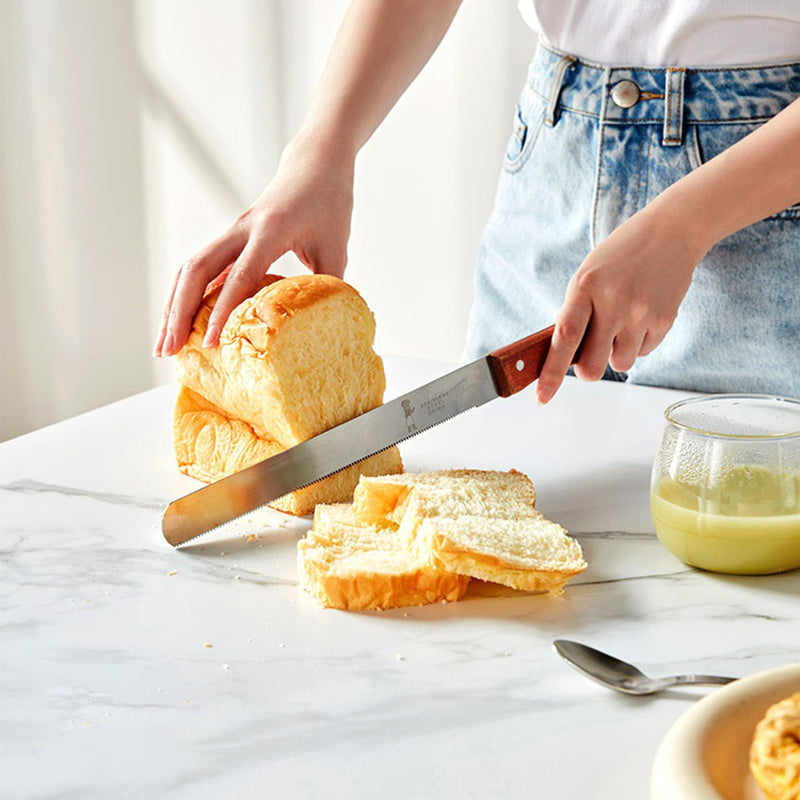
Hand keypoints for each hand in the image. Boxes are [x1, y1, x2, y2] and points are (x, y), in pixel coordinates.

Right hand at [154, 134, 354, 356]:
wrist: (315, 164)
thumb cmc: (329, 203)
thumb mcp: (337, 247)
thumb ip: (327, 288)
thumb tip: (320, 330)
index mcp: (271, 230)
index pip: (240, 276)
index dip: (222, 311)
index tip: (210, 342)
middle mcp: (243, 228)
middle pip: (197, 270)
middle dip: (179, 312)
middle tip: (169, 350)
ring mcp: (232, 232)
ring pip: (190, 269)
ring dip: (173, 307)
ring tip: (164, 345)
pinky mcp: (230, 238)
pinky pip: (201, 268)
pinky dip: (186, 296)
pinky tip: (179, 322)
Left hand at [536, 205, 706, 403]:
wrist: (670, 233)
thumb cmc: (620, 257)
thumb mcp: (587, 276)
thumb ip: (575, 313)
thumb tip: (564, 355)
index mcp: (585, 287)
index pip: (564, 338)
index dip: (551, 372)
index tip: (542, 396)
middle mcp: (613, 302)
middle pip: (593, 367)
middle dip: (588, 370)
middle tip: (590, 355)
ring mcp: (641, 312)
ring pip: (620, 363)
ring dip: (616, 353)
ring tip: (622, 323)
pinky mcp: (665, 320)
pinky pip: (644, 352)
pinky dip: (638, 342)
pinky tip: (642, 315)